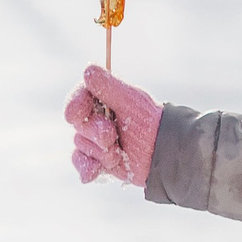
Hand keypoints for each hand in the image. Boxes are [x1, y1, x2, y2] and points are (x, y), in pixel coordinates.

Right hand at [64, 65, 160, 186]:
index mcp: (103, 100)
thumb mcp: (132, 102)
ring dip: (100, 151)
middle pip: (79, 125)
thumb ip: (109, 87)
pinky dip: (87, 168)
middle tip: (112, 136)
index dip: (75, 105)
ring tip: (119, 154)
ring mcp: (96, 139)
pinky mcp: (99, 159)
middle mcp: (97, 118)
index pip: (78, 99)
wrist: (166, 153)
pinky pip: (81, 162)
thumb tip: (88, 69)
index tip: (76, 113)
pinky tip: (94, 171)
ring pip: (81, 145)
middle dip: (95, 132)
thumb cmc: (152, 123)